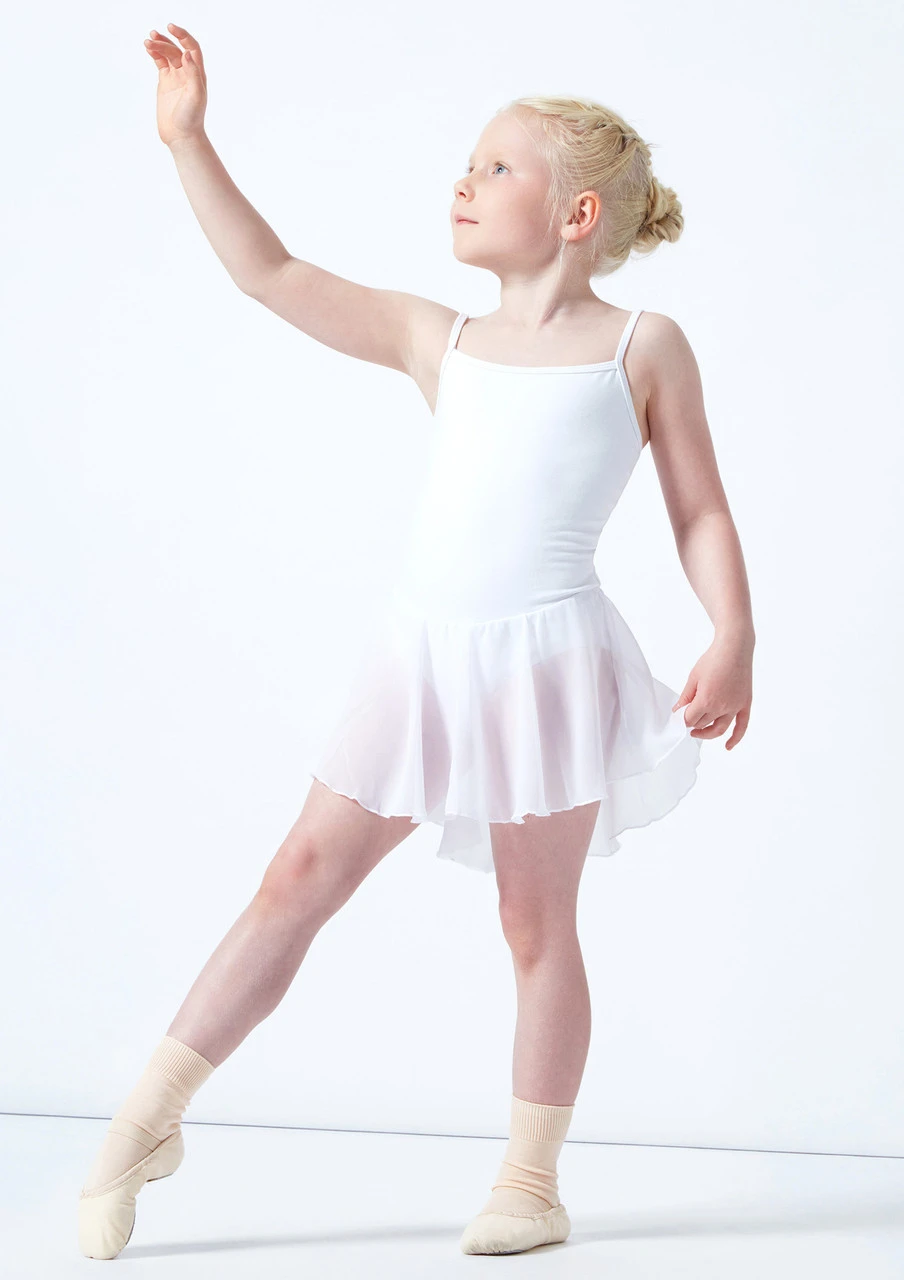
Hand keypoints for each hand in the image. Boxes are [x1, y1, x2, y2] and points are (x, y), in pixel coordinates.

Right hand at [143, 23, 207, 147]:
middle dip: (164, 42)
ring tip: (147, 41)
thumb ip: (193, 74)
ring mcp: (176, 77)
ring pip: (167, 54)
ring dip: (158, 45)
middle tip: (152, 39)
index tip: (171, 27)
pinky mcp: (165, 82)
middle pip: (176, 49)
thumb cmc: (191, 118)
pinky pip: (160, 63)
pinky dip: (154, 54)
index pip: (192, 48)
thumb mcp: (195, 96)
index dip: (183, 35)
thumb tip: (187, 54)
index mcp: (197, 74)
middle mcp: (188, 73)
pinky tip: (148, 48)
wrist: (181, 136)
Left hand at [671, 634, 752, 749]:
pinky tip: (727, 746)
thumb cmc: (713, 659)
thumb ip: (686, 696)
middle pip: (703, 723)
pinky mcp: (745, 704)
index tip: (678, 718)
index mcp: (706, 700)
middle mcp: (721, 707)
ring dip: (708, 733)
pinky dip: (735, 738)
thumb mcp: (693, 677)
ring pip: (719, 728)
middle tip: (687, 719)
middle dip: (693, 723)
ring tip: (698, 732)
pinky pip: (742, 726)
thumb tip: (678, 710)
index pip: (690, 719)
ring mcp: (734, 706)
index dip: (682, 720)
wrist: (735, 648)